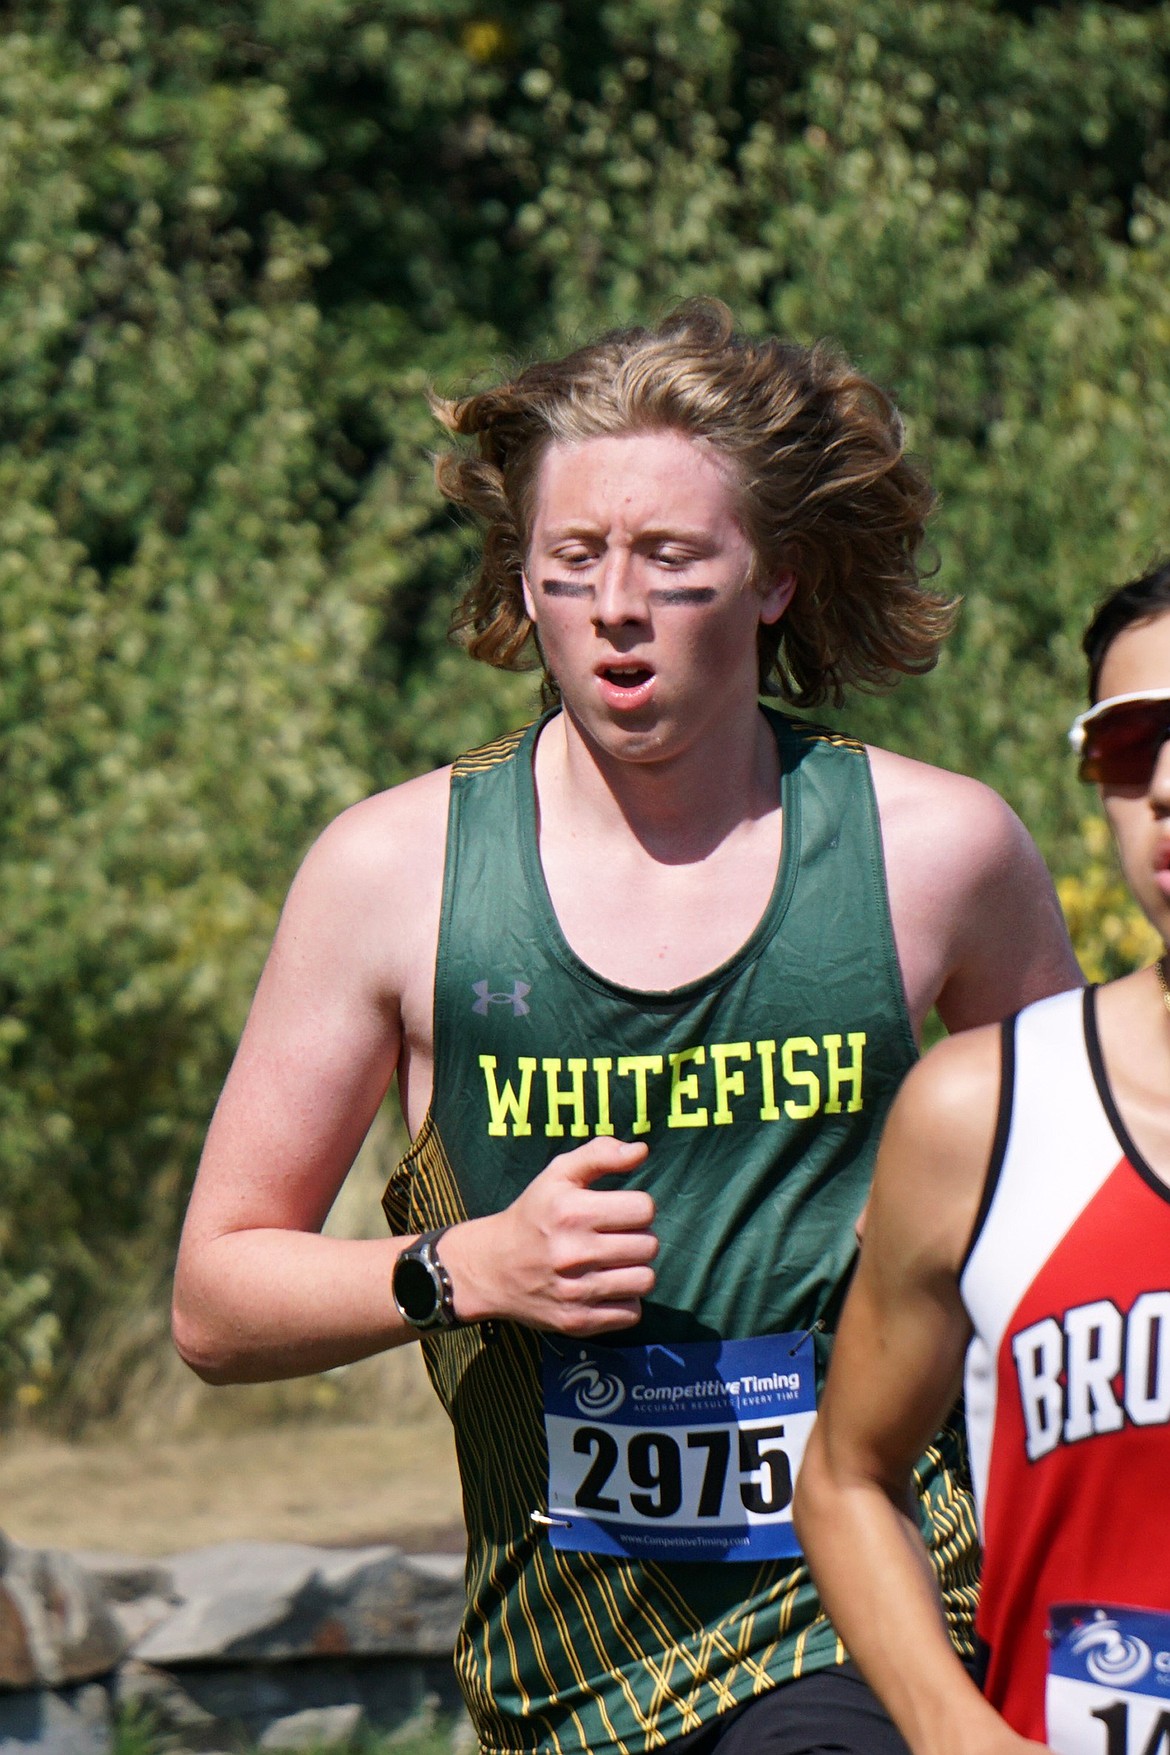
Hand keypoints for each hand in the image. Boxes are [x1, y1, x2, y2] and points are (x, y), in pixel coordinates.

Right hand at [444, 1137, 655, 1333]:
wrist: (490, 1268)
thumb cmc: (532, 1215)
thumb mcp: (558, 1175)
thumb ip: (600, 1154)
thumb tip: (641, 1150)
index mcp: (572, 1212)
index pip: (644, 1209)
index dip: (638, 1207)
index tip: (620, 1211)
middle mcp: (574, 1253)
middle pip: (649, 1246)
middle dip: (638, 1238)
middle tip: (615, 1238)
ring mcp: (576, 1292)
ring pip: (645, 1281)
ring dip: (635, 1270)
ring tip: (614, 1263)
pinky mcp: (577, 1322)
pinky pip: (631, 1313)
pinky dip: (624, 1301)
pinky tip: (604, 1287)